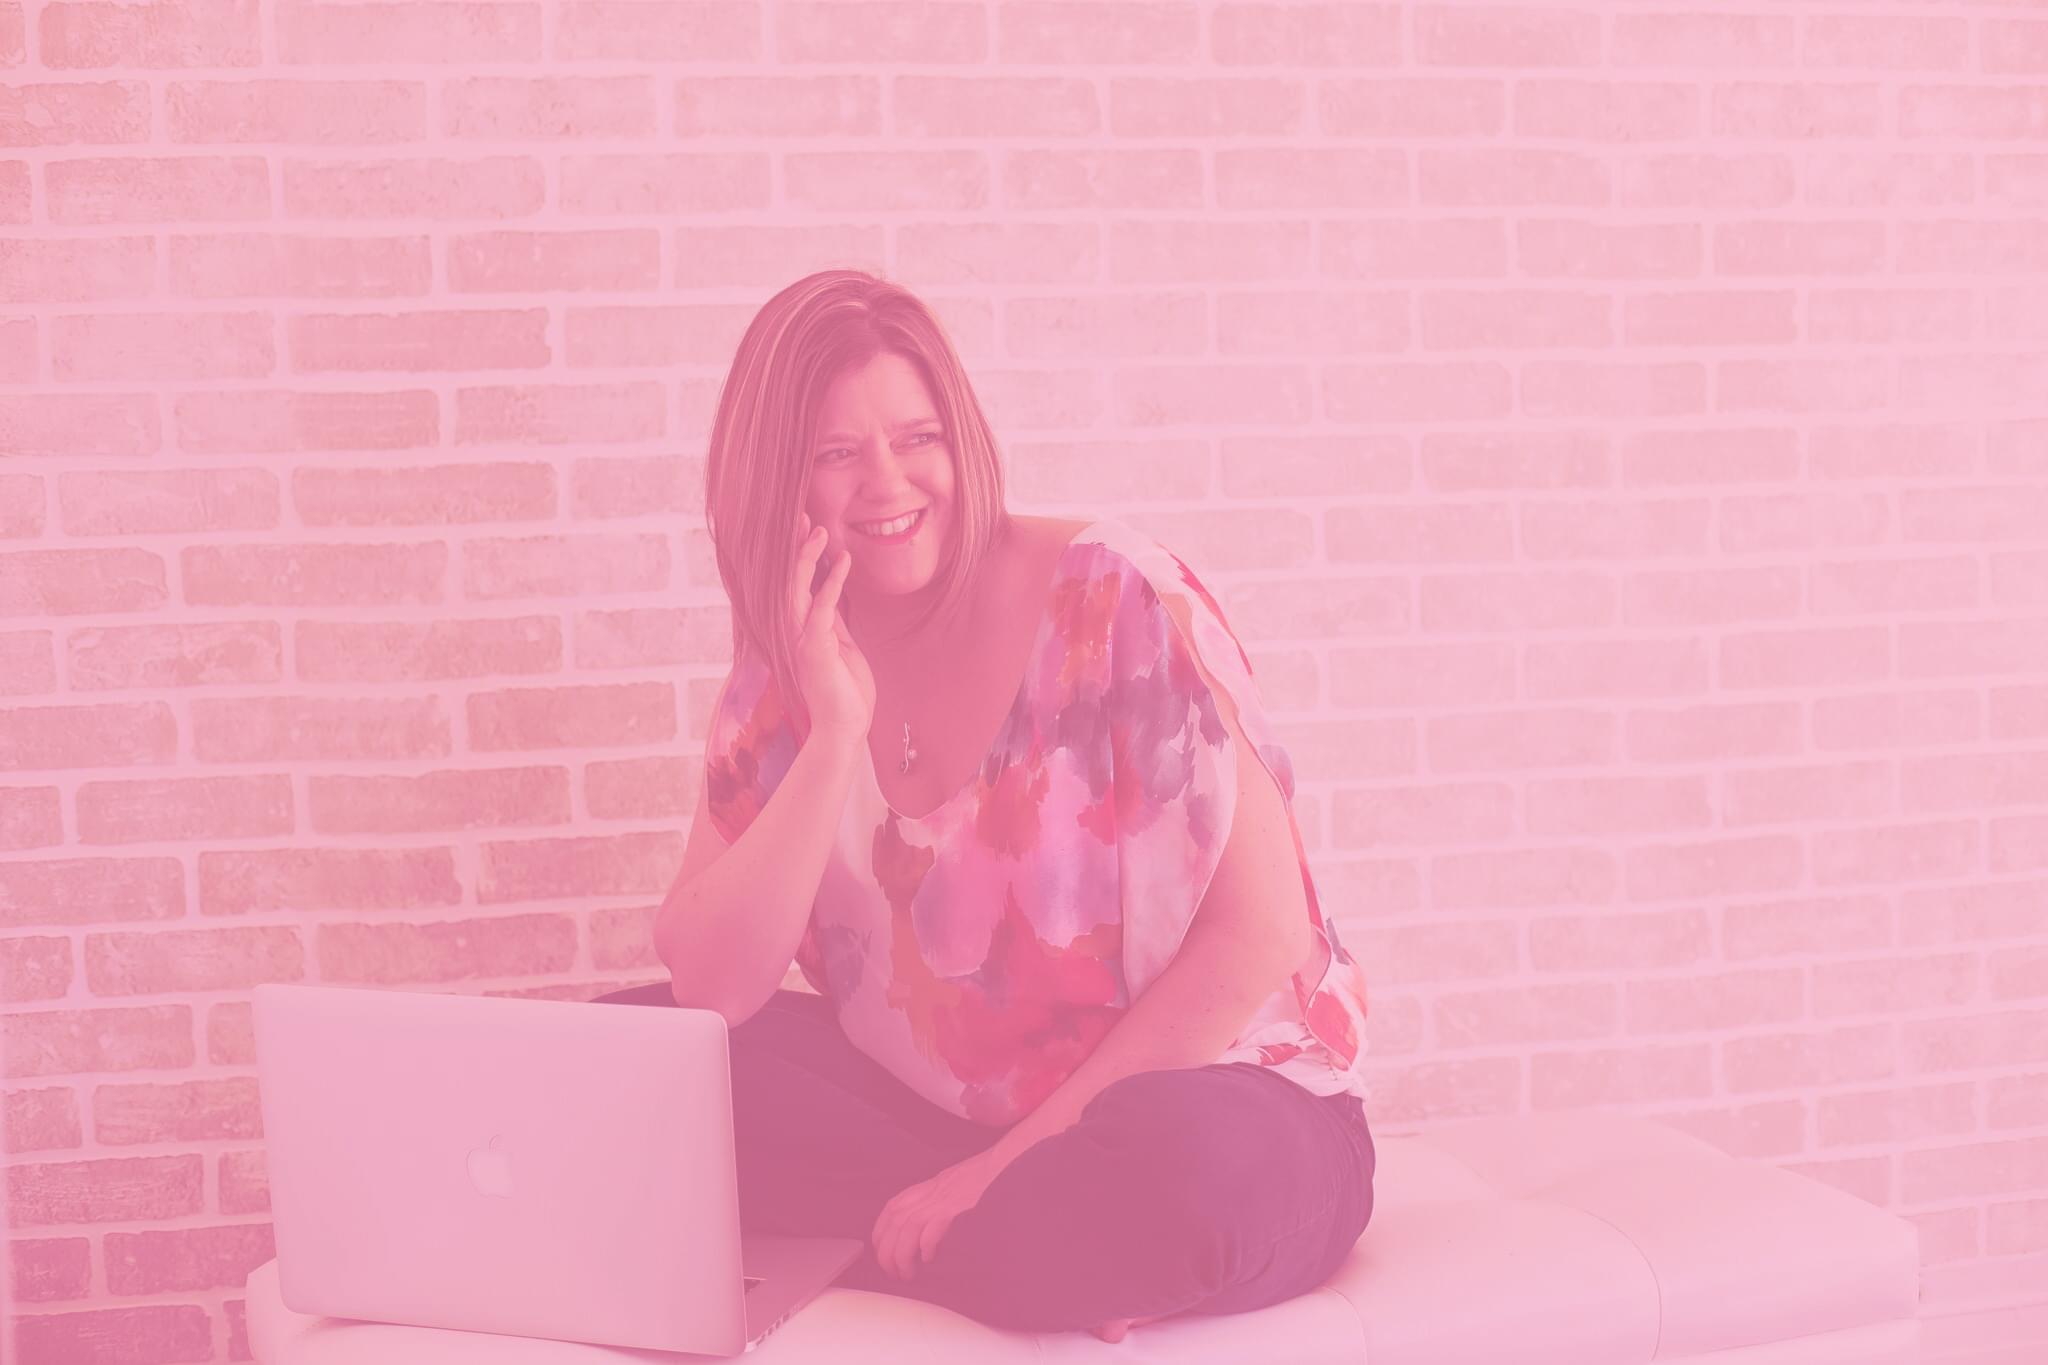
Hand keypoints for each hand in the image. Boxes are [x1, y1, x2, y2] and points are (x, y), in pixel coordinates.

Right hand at [788, 510, 874, 743]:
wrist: (845, 728)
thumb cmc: (845, 691)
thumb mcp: (841, 646)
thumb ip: (833, 619)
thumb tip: (833, 590)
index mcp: (799, 629)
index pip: (794, 583)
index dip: (798, 554)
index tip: (805, 526)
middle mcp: (792, 631)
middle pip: (787, 579)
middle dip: (794, 546)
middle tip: (801, 514)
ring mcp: (800, 639)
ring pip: (796, 588)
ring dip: (807, 557)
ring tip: (819, 529)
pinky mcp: (814, 648)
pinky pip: (821, 607)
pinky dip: (832, 582)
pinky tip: (844, 561)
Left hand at [870, 1145, 1012, 1281]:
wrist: (1008, 1162)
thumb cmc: (986, 1176)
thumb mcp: (955, 1184)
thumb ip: (940, 1200)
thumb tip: (931, 1228)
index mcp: (929, 1186)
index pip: (891, 1208)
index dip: (880, 1233)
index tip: (882, 1252)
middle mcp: (930, 1192)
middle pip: (894, 1222)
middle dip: (886, 1251)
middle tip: (893, 1272)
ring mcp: (942, 1198)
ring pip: (907, 1228)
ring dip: (901, 1255)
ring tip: (907, 1274)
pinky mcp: (956, 1207)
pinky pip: (931, 1229)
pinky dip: (925, 1247)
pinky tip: (929, 1259)